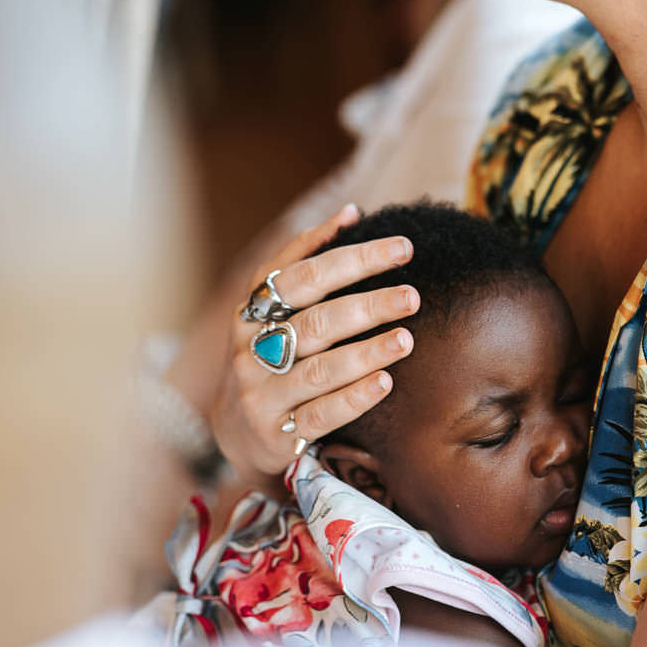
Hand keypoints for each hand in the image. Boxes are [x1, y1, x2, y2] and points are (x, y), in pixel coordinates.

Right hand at [211, 204, 417, 489]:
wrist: (235, 433)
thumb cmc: (270, 359)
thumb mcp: (274, 312)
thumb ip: (306, 266)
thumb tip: (351, 212)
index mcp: (253, 310)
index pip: (304, 273)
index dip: (353, 256)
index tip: (403, 248)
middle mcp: (252, 348)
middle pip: (315, 318)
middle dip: (368, 304)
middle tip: (412, 297)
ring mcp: (261, 392)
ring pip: (319, 368)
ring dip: (366, 351)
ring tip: (406, 339)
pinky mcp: (275, 433)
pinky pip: (320, 414)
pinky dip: (354, 397)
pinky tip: (385, 383)